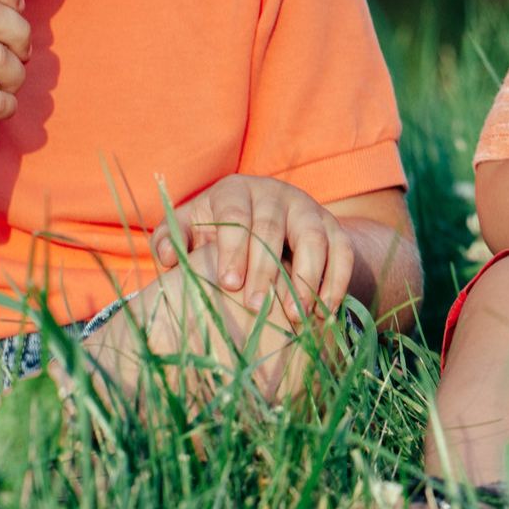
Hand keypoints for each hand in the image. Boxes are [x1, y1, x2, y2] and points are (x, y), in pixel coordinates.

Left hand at [151, 175, 354, 320]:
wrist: (267, 227)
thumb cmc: (219, 235)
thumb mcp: (193, 229)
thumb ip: (173, 240)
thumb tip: (166, 257)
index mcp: (235, 191)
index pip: (235, 216)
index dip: (233, 249)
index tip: (229, 284)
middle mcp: (274, 194)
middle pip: (272, 228)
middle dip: (265, 269)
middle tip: (256, 306)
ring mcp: (308, 209)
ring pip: (313, 237)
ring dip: (307, 277)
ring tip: (296, 316)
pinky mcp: (333, 227)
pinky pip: (342, 251)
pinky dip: (336, 281)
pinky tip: (323, 312)